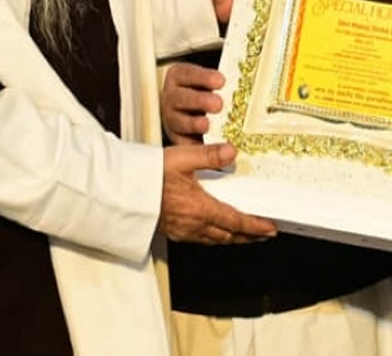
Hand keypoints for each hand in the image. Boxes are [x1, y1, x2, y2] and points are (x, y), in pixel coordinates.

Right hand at [158, 143, 276, 244]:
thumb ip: (210, 155)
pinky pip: (200, 240)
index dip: (256, 227)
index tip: (271, 230)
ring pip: (214, 240)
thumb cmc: (148, 176)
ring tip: (244, 234)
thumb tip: (232, 152)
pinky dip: (214, 237)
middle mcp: (194, 225)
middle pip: (228, 236)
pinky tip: (214, 230)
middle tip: (264, 234)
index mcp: (201, 209)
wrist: (120, 194)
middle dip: (248, 236)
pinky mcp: (172, 232)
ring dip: (232, 238)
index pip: (236, 222)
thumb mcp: (182, 158)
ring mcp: (182, 231)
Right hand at [162, 62, 223, 144]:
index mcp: (179, 77)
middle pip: (182, 98)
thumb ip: (219, 83)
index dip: (203, 77)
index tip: (220, 81)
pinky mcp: (177, 139)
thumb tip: (243, 83)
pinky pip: (183, 143)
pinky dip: (194, 146)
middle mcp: (172, 97)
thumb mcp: (208, 81)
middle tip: (218, 104)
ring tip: (207, 125)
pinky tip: (208, 147)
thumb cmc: (205, 91)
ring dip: (194, 124)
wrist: (193, 108)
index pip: (188, 74)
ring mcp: (172, 119)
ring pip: (179, 121)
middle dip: (200, 101)